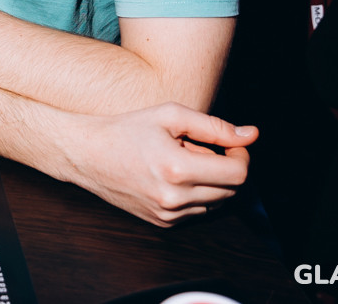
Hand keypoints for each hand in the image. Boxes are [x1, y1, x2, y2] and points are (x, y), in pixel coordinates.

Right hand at [68, 103, 255, 226]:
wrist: (86, 154)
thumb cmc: (126, 129)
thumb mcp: (170, 115)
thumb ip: (214, 125)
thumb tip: (250, 134)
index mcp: (177, 168)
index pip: (237, 173)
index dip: (241, 155)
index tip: (230, 143)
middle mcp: (174, 197)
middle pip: (231, 190)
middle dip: (226, 166)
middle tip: (203, 147)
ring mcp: (167, 214)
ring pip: (216, 203)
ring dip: (211, 182)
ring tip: (184, 160)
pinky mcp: (161, 223)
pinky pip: (197, 212)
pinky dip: (195, 194)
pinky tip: (173, 175)